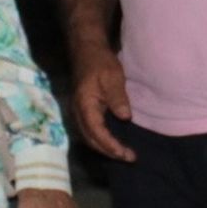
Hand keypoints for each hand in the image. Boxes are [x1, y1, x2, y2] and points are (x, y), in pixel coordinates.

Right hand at [72, 46, 135, 161]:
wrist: (87, 49)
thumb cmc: (100, 62)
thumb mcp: (113, 77)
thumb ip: (117, 97)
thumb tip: (125, 117)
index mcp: (84, 104)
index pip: (96, 132)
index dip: (110, 145)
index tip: (126, 154)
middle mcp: (78, 111)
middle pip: (90, 138)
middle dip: (108, 151)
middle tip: (128, 157)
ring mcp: (78, 110)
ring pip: (88, 136)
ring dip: (104, 147)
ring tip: (122, 153)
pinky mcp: (82, 108)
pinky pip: (89, 130)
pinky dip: (100, 139)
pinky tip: (112, 141)